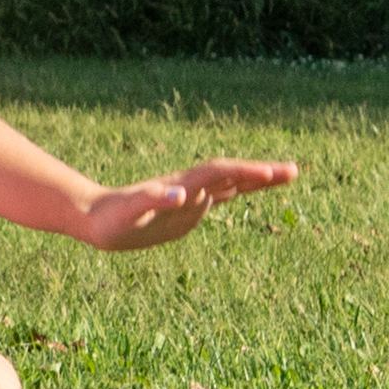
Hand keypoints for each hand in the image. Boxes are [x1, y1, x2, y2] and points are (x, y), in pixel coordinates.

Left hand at [77, 157, 297, 252]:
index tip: (271, 173)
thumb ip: (154, 202)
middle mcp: (189, 187)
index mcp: (181, 186)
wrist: (92, 217)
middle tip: (295, 170)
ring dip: (255, 179)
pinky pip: (217, 196)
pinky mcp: (184, 208)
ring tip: (285, 176)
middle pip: (232, 174)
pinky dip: (237, 190)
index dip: (246, 173)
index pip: (220, 174)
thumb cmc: (110, 218)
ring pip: (229, 183)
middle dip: (262, 173)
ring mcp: (189, 196)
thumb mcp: (130, 213)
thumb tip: (180, 194)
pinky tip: (248, 189)